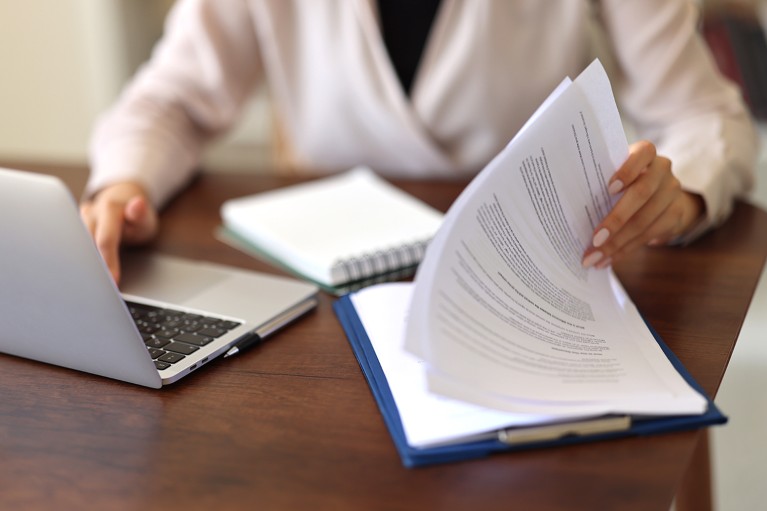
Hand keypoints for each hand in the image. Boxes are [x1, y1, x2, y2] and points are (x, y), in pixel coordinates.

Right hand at [80, 182, 158, 283]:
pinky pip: (73, 248)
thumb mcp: (146, 217)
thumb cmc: (137, 216)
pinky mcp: (72, 230)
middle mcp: (89, 214)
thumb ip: (141, 215)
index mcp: (108, 208)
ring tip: (88, 288)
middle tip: (98, 290)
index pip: (105, 240)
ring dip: (82, 266)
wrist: (122, 201)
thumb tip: (138, 204)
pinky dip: (78, 262)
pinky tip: (81, 279)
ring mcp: (78, 221)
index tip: (113, 282)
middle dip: (91, 268)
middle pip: (85, 245)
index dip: (108, 263)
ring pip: (75, 247)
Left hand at [581, 140, 704, 268]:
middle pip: (642, 194)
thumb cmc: (622, 182)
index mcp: (645, 153)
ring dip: (617, 243)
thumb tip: (570, 208)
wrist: (658, 195)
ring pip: (645, 220)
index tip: (609, 188)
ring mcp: (672, 192)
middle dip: (616, 220)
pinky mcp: (675, 214)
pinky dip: (626, 249)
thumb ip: (600, 183)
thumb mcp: (613, 175)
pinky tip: (608, 259)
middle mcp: (662, 169)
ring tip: (595, 257)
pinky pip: (649, 235)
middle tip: (594, 240)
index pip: (643, 152)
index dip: (628, 170)